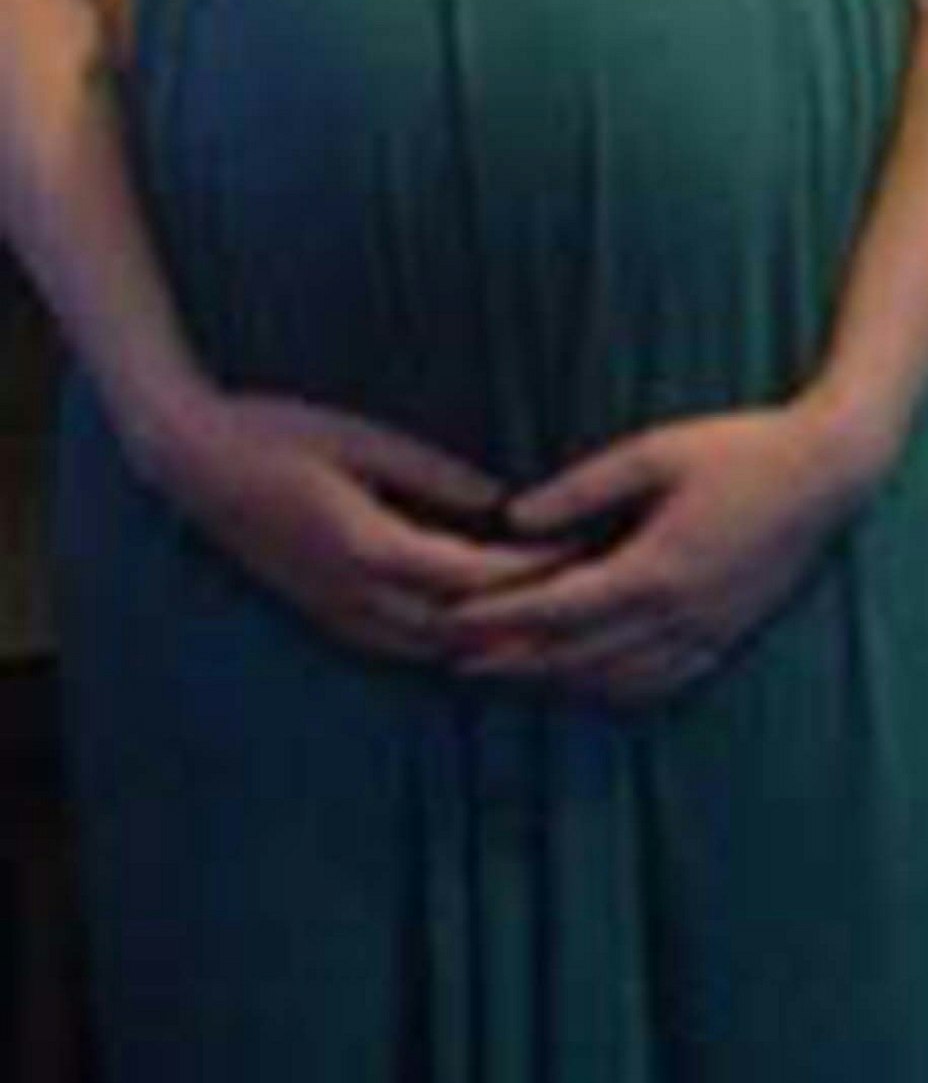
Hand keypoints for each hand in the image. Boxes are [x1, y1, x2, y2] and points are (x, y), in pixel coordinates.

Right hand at [151, 387, 584, 672]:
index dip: (531, 570)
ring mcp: (336, 614)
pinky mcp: (325, 616)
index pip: (473, 576)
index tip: (579, 551)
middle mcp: (354, 596)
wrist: (191, 464)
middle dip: (524, 617)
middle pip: (462, 628)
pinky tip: (481, 630)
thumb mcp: (361, 438)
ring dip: (489, 639)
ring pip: (433, 649)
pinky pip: (402, 646)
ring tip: (545, 621)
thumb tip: (503, 500)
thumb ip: (433, 474)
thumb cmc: (276, 433)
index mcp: (368, 547)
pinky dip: (449, 642)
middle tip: (581, 596)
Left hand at [441, 399, 870, 703]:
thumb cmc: (742, 448)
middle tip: (456, 664)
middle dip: (514, 662)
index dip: (500, 620)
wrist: (831, 473)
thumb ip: (581, 487)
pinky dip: (614, 689)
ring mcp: (708, 632)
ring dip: (559, 683)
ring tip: (511, 675)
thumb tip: (513, 516)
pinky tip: (590, 683)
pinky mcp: (728, 636)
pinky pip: (661, 682)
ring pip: (617, 679)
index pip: (558, 609)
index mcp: (656, 568)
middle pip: (578, 656)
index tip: (453, 623)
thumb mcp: (654, 451)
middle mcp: (679, 614)